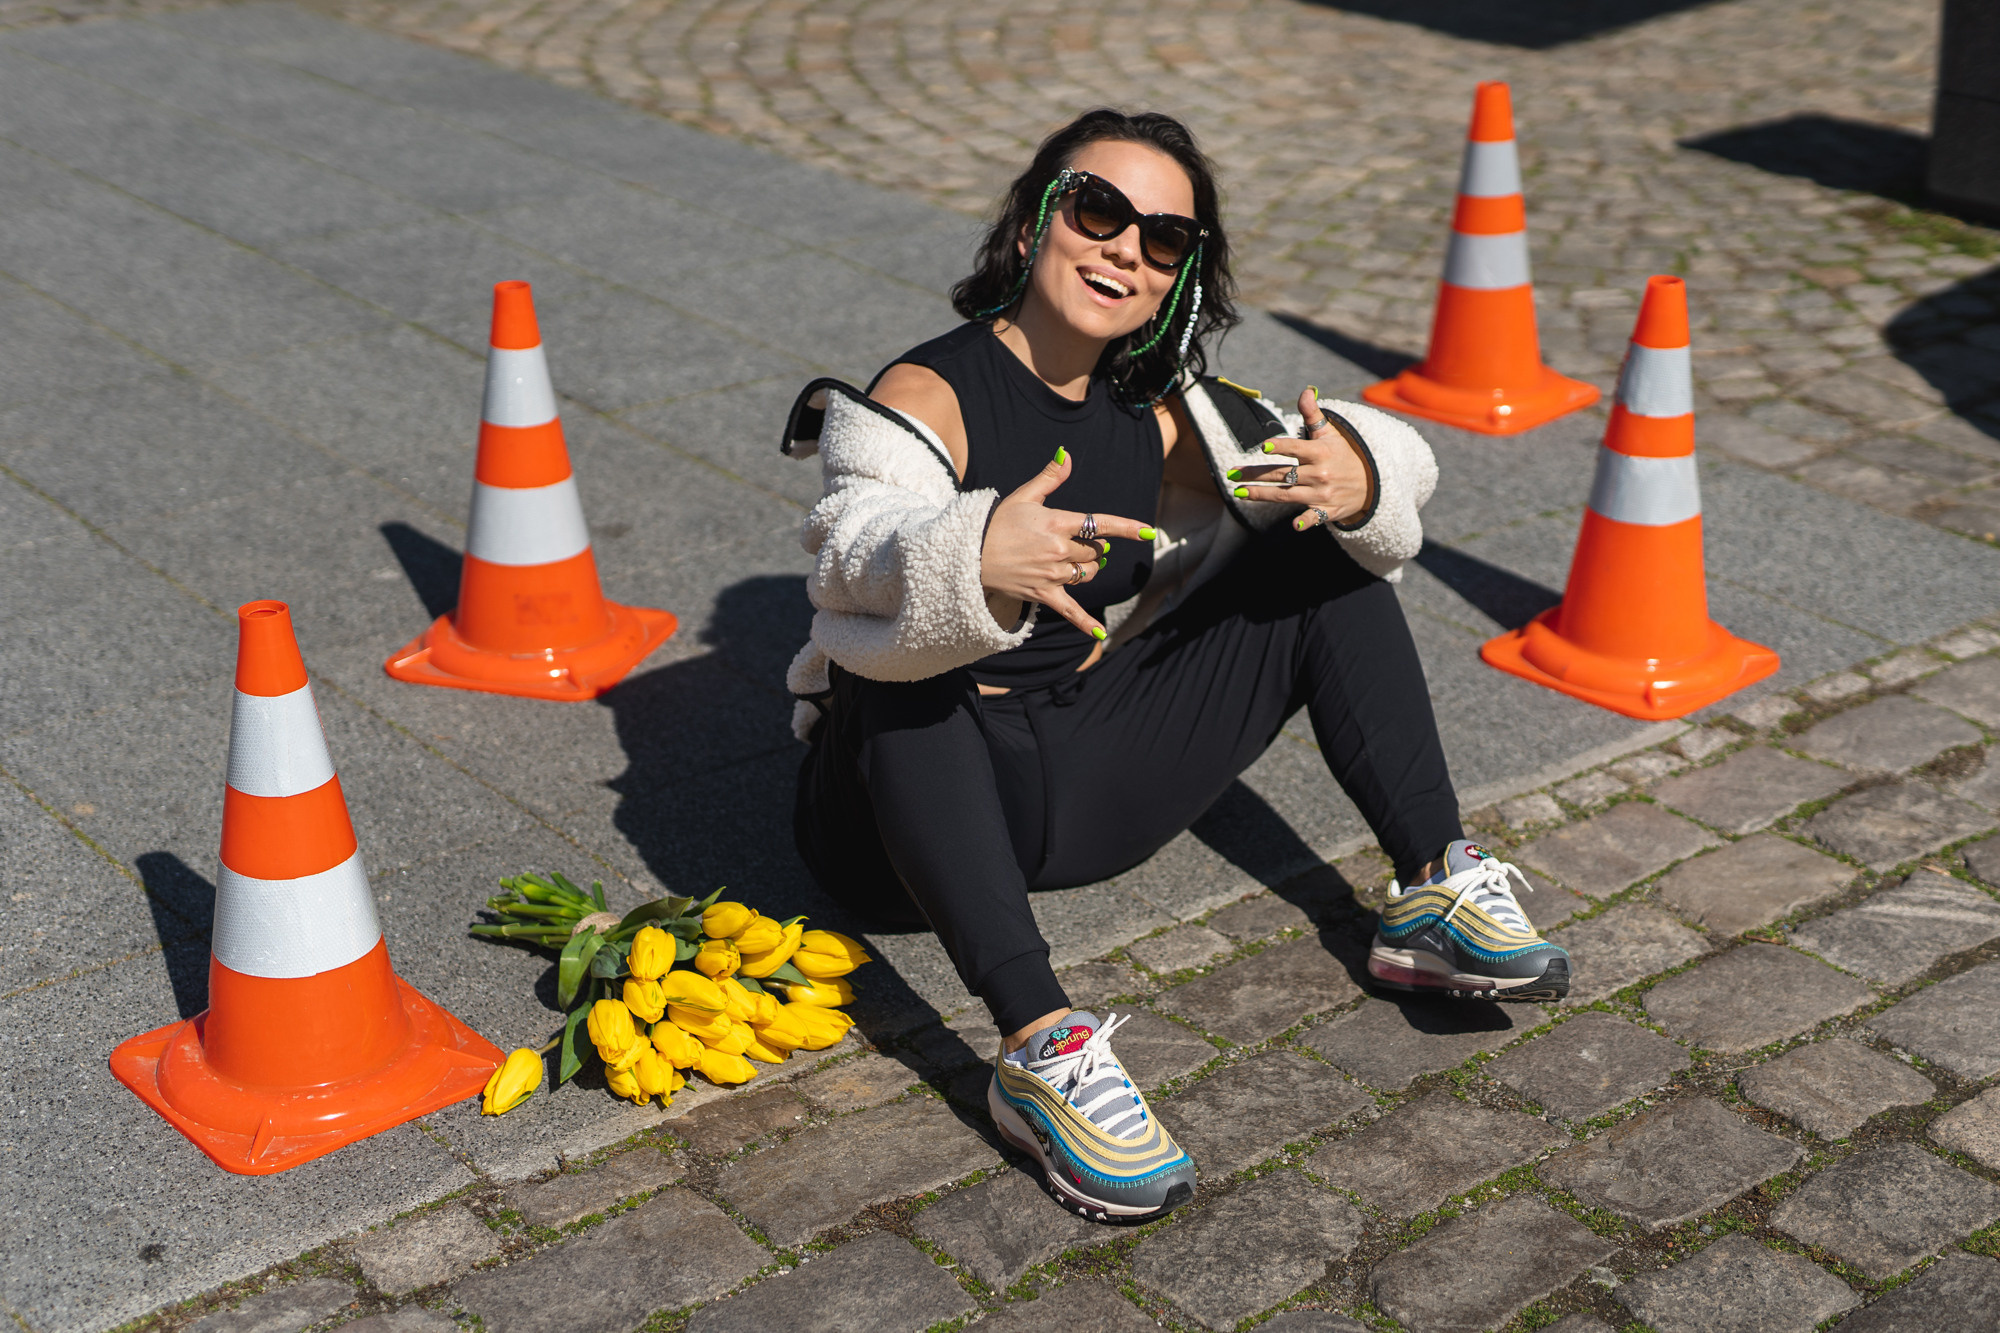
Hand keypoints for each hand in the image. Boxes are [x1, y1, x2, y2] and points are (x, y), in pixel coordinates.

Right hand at [980, 448, 1155, 639]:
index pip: (1099, 524)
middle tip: (1073, 540)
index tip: (1148, 531)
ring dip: (1088, 568)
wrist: (969, 552)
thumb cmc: (997, 522)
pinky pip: (1070, 610)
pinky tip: (1101, 635)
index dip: (1126, 527)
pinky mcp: (1043, 593)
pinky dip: (1086, 624)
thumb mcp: (1024, 496)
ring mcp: (1052, 574)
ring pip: (1088, 573)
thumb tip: (1068, 454)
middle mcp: (1059, 549)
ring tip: (1071, 561)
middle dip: (1092, 546)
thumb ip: (1050, 477)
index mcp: (1057, 523)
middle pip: (1095, 551)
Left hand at [1228, 387, 1373, 530]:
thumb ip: (1313, 414)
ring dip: (1262, 494)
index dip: (1281, 447)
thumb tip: (1305, 391)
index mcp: (1320, 453)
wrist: (1370, 483)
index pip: (1297, 448)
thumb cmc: (1343, 455)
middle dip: (1255, 474)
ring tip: (1240, 493)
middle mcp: (1320, 473)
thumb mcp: (1330, 434)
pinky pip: (1314, 518)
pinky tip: (1294, 527)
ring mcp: (1322, 494)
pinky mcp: (1326, 511)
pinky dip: (1306, 522)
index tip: (1263, 447)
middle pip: (1282, 474)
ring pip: (1287, 495)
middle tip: (1233, 474)